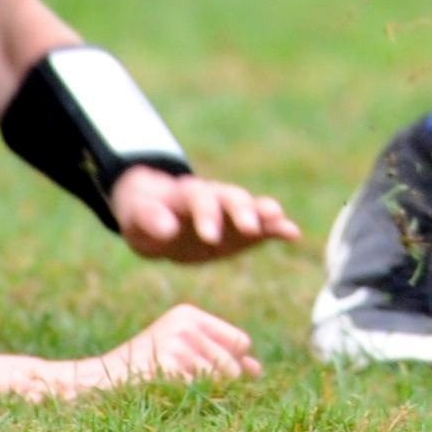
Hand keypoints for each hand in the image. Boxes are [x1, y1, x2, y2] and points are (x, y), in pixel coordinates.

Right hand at [80, 305, 262, 389]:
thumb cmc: (140, 372)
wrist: (93, 383)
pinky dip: (189, 401)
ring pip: (219, 380)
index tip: (210, 379)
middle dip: (219, 384)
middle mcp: (186, 324)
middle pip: (233, 364)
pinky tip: (166, 397)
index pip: (239, 342)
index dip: (232, 365)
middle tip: (182, 389)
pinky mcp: (169, 365)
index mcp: (189, 315)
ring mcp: (177, 343)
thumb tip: (257, 371)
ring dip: (202, 395)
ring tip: (170, 390)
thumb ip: (218, 357)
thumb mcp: (179, 354)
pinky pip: (199, 392)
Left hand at [110, 166, 300, 262]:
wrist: (159, 217)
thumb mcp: (138, 218)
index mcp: (187, 194)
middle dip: (242, 212)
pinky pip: (262, 226)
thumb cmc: (144, 217)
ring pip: (251, 208)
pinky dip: (277, 228)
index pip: (200, 200)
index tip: (209, 237)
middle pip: (232, 198)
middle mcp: (215, 198)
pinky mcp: (241, 229)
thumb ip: (151, 220)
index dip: (206, 216)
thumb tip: (168, 230)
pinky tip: (293, 234)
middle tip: (250, 228)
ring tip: (280, 220)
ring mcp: (231, 212)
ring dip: (265, 214)